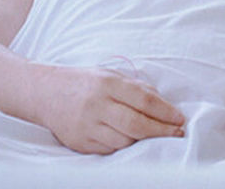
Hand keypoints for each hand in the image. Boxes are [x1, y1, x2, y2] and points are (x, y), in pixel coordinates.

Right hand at [32, 65, 185, 154]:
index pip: (143, 99)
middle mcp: (96, 105)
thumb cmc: (82, 82)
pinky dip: (124, 146)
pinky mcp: (80, 142)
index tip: (180, 118)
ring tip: (154, 136)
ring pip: (125, 140)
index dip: (165, 111)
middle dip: (161, 131)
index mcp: (106, 83)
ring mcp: (87, 126)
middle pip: (136, 124)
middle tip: (176, 133)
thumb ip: (135, 87)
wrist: (44, 93)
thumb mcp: (108, 74)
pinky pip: (110, 149)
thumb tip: (163, 104)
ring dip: (143, 140)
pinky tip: (130, 139)